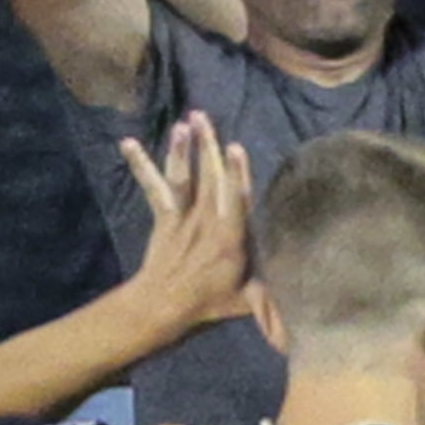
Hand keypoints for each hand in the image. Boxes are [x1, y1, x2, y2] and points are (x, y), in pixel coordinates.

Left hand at [114, 108, 259, 336]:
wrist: (162, 307)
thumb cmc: (207, 305)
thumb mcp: (244, 301)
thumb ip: (269, 292)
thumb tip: (297, 291)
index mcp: (229, 240)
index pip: (235, 200)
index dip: (236, 173)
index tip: (235, 147)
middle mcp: (205, 222)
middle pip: (208, 178)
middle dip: (207, 146)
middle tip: (203, 117)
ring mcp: (183, 218)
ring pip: (183, 178)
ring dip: (181, 149)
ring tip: (182, 124)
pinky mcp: (164, 217)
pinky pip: (153, 187)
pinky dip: (140, 164)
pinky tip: (127, 143)